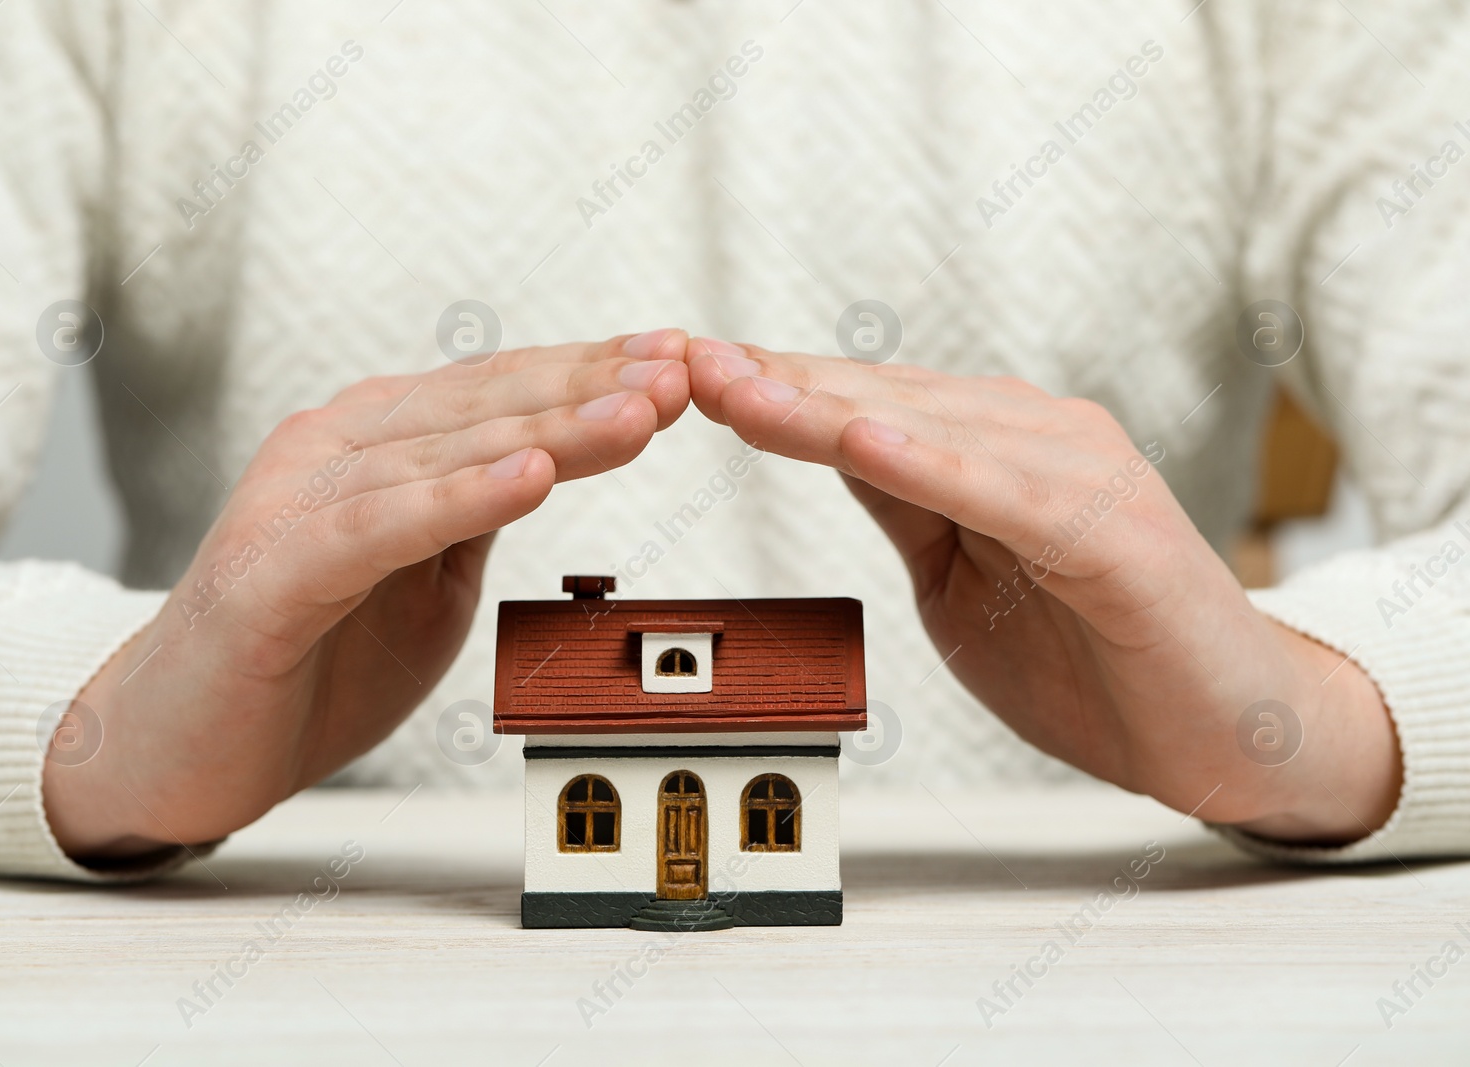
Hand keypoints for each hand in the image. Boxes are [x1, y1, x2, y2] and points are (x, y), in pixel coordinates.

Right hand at [45, 330, 690, 856]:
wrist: (180, 742)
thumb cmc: (307, 658)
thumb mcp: (422, 582)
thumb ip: (472, 516)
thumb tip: (552, 460)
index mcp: (377, 445)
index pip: (500, 394)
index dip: (591, 373)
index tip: (681, 357)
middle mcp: (337, 449)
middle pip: (484, 406)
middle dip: (592, 386)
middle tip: (685, 367)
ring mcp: (298, 500)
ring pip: (445, 453)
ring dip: (550, 430)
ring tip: (639, 414)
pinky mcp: (273, 570)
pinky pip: (381, 527)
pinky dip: (459, 499)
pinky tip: (532, 477)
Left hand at [687, 338, 1401, 844]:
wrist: (1220, 732)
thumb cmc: (1091, 656)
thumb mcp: (960, 575)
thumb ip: (907, 504)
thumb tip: (830, 443)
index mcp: (992, 447)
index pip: (862, 404)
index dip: (771, 386)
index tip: (678, 371)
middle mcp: (1035, 436)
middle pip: (880, 401)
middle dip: (773, 383)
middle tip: (674, 363)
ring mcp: (1079, 474)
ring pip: (929, 431)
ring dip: (826, 411)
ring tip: (735, 390)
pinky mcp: (1115, 532)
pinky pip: (1007, 494)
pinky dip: (934, 467)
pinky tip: (861, 446)